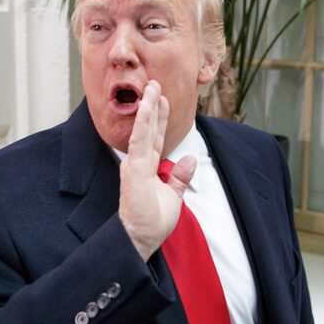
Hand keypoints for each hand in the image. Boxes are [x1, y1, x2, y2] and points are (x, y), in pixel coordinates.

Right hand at [118, 81, 195, 260]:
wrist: (140, 239)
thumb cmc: (152, 222)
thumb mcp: (173, 196)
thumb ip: (178, 177)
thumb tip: (190, 159)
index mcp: (147, 167)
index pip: (154, 136)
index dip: (160, 117)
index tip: (164, 99)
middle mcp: (138, 162)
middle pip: (148, 128)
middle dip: (153, 106)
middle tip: (156, 84)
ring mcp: (134, 165)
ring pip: (142, 130)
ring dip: (148, 108)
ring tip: (152, 88)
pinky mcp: (134, 171)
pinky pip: (138, 142)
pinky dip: (143, 124)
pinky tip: (147, 108)